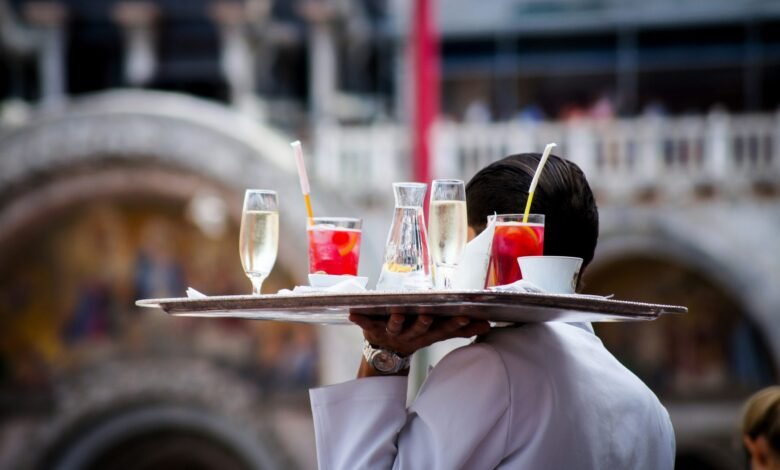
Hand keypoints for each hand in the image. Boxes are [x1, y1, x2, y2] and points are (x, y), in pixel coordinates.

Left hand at [349, 313, 490, 356]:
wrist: (385, 355)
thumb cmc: (415, 335)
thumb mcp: (437, 333)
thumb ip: (460, 329)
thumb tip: (487, 326)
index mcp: (426, 334)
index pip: (443, 330)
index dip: (454, 325)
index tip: (465, 317)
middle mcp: (410, 335)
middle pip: (419, 329)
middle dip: (423, 322)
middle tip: (428, 314)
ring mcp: (391, 333)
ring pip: (395, 326)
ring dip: (396, 320)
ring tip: (396, 312)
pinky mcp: (372, 330)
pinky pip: (365, 324)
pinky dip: (359, 319)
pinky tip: (352, 313)